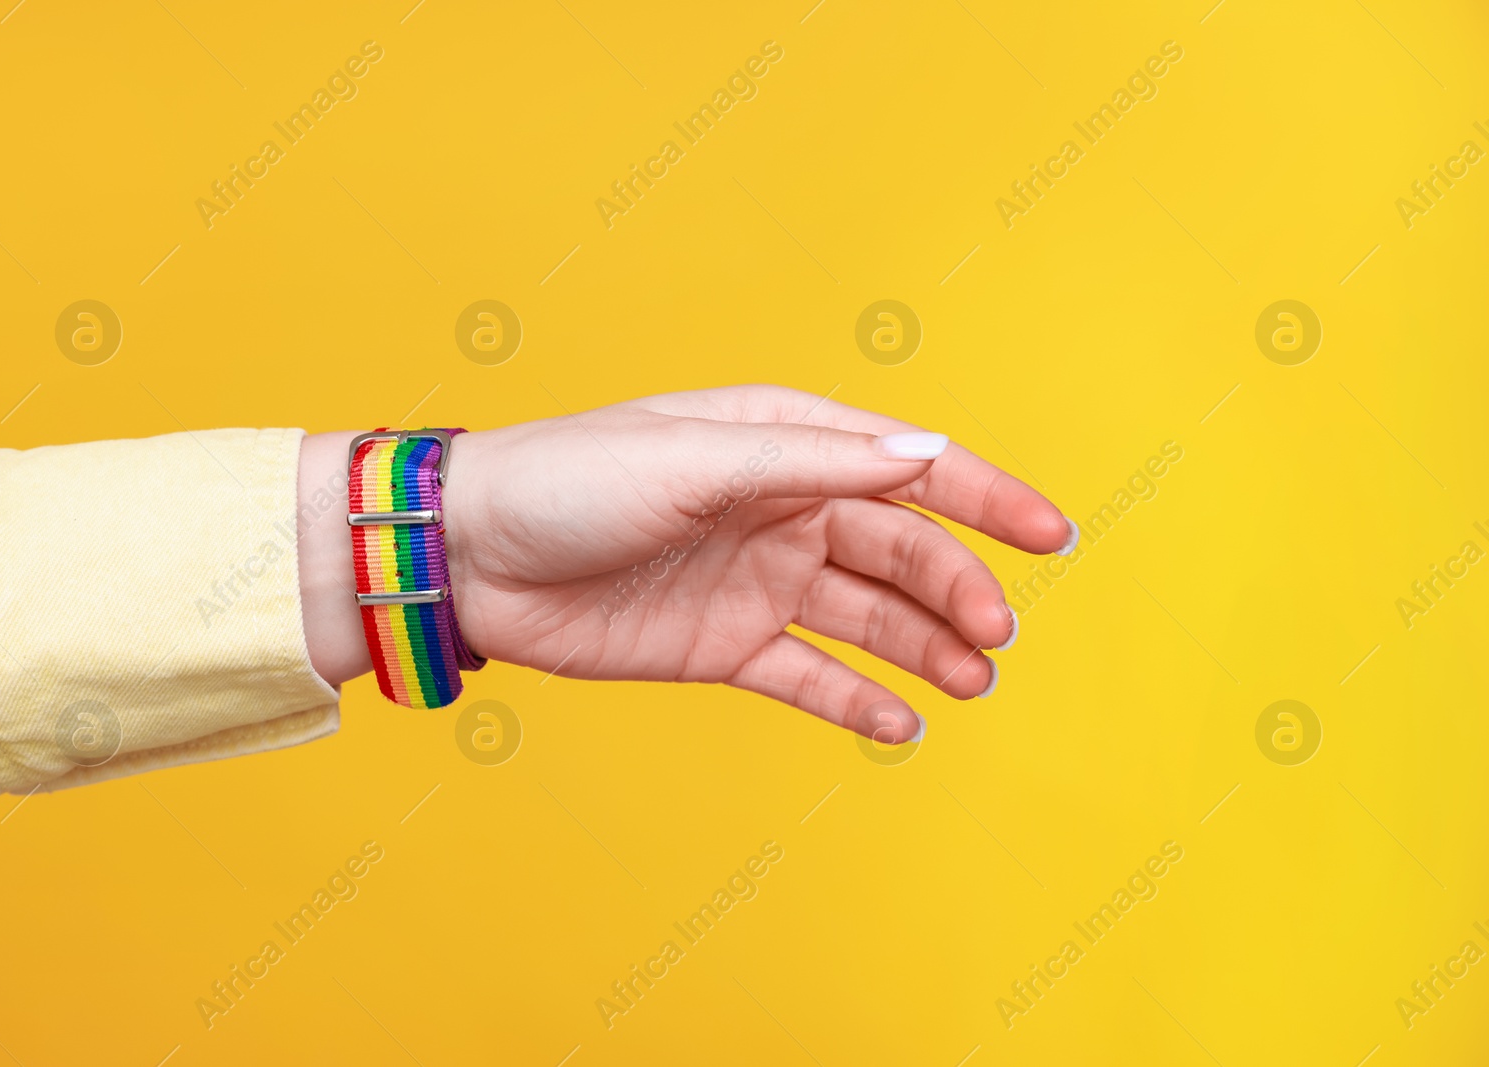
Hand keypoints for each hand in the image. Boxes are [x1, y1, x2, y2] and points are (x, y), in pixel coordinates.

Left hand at [432, 385, 1072, 743]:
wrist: (471, 557)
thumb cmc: (572, 480)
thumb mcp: (697, 457)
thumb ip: (814, 461)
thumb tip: (924, 454)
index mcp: (783, 444)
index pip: (906, 468)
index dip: (985, 498)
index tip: (1052, 536)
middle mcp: (782, 509)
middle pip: (899, 551)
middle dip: (956, 589)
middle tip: (993, 638)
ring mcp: (757, 580)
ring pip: (867, 617)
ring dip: (924, 648)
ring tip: (972, 683)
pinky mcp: (724, 645)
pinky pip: (809, 676)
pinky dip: (856, 701)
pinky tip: (902, 725)